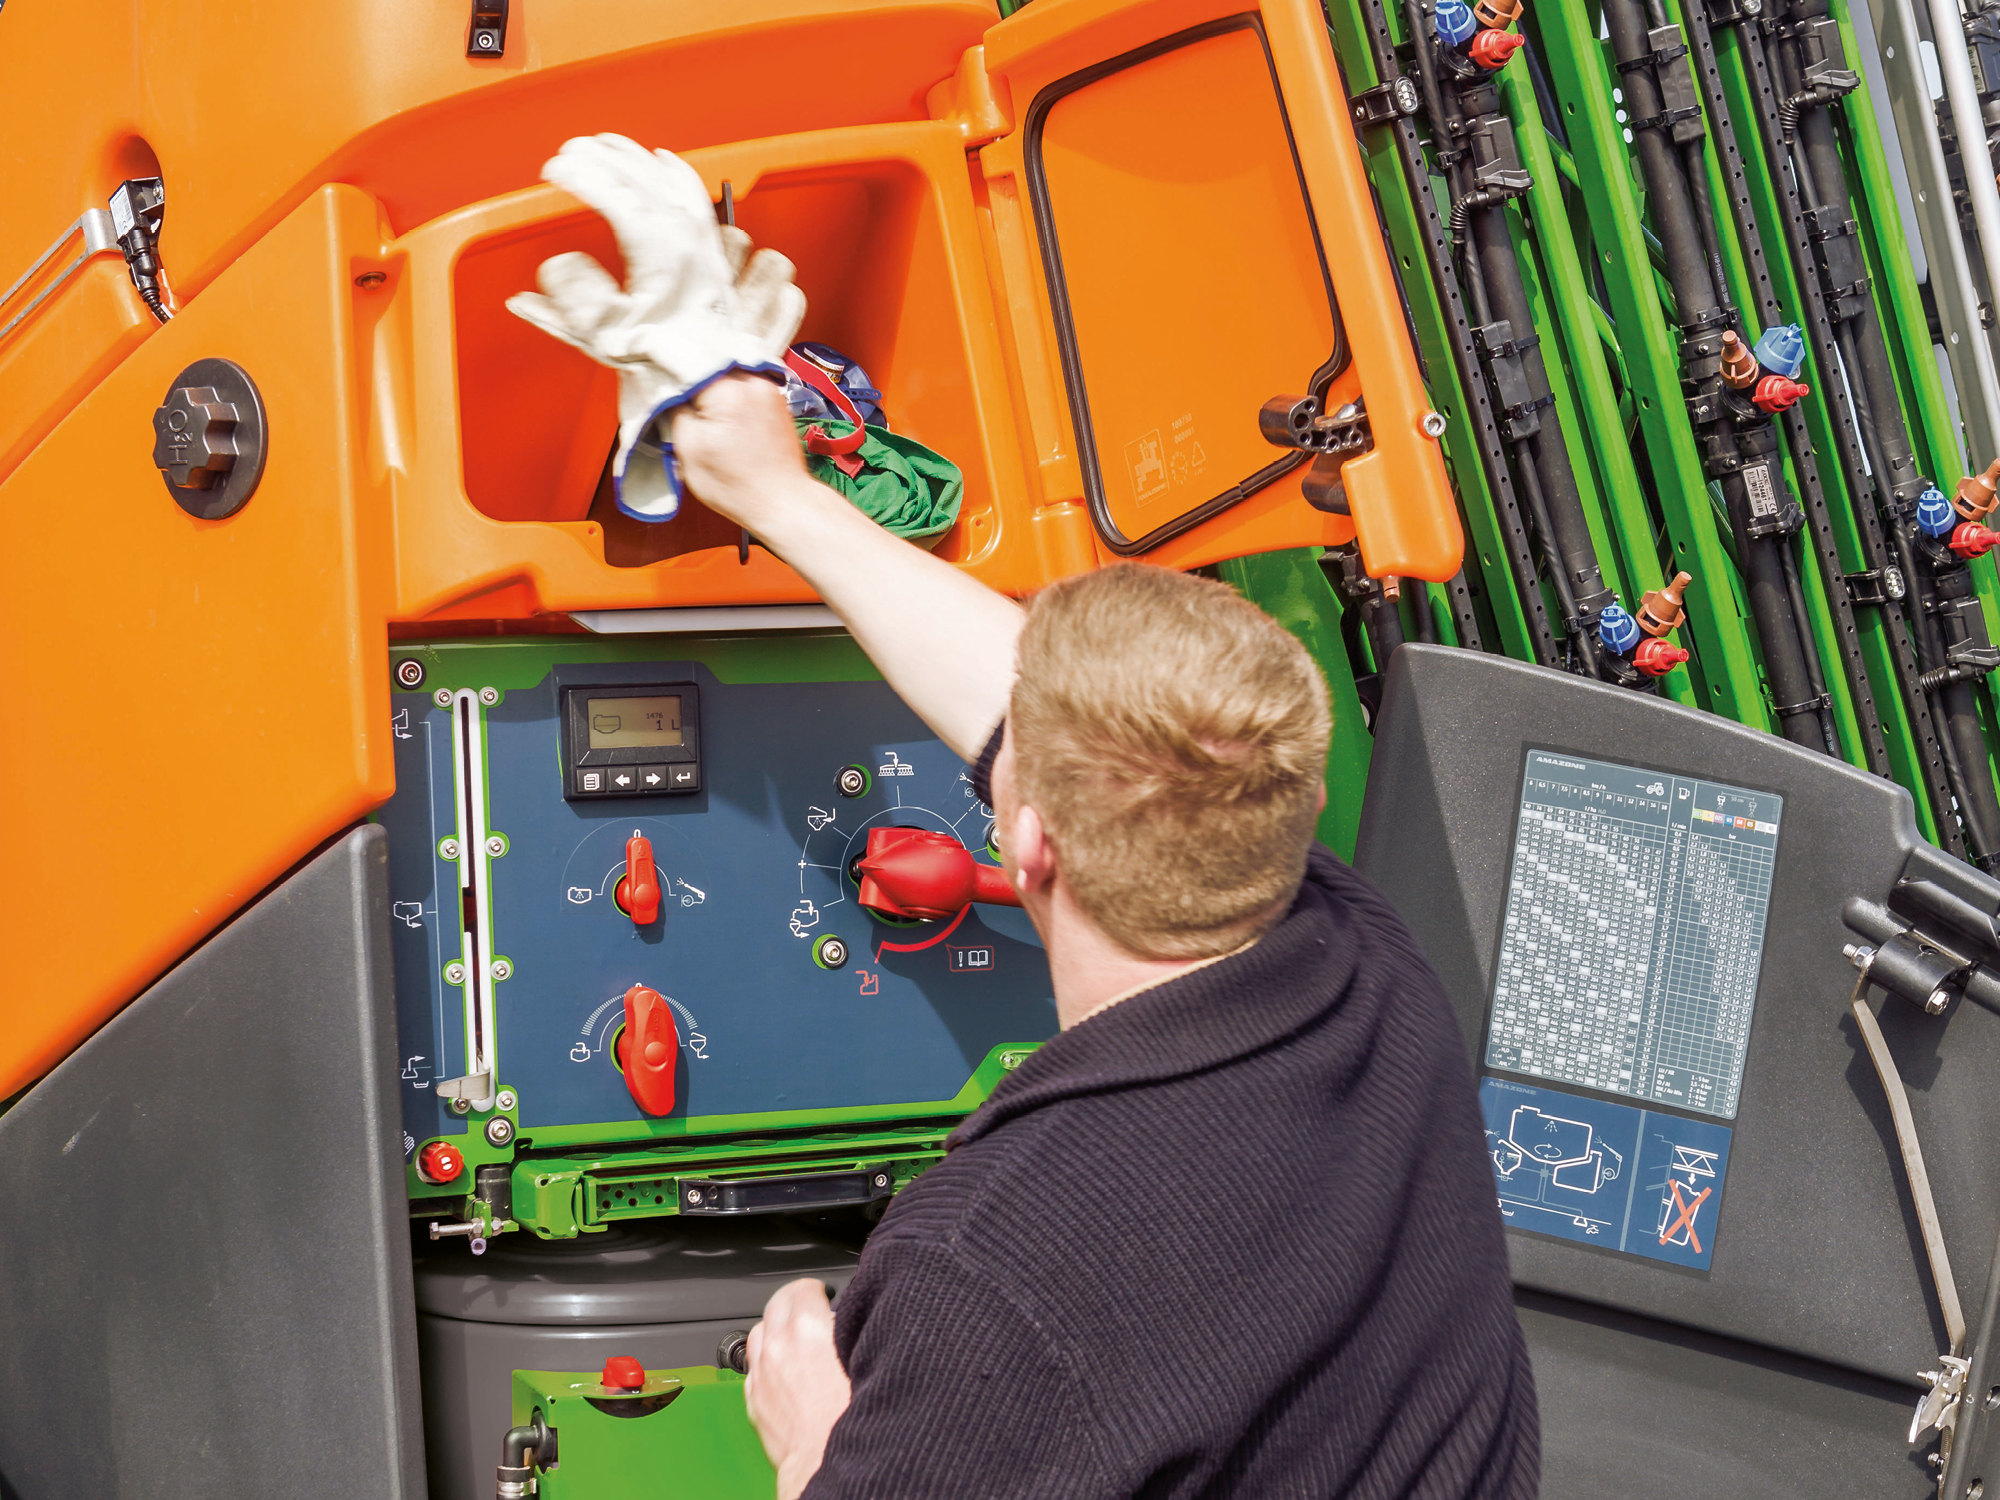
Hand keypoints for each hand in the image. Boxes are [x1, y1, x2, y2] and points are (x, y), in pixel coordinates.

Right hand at [675, 372, 814, 531]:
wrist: (782, 503)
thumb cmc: (738, 487)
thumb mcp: (689, 451)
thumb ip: (673, 411)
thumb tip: (666, 390)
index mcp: (728, 391)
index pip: (685, 360)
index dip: (664, 365)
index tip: (649, 368)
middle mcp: (752, 382)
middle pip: (708, 359)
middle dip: (687, 371)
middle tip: (668, 385)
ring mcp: (768, 389)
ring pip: (727, 369)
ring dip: (709, 379)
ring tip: (693, 397)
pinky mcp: (775, 400)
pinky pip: (745, 381)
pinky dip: (728, 388)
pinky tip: (717, 404)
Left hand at [743, 1279, 851, 1499]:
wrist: (828, 1462)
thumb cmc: (852, 1420)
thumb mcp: (863, 1358)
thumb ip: (850, 1330)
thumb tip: (846, 1320)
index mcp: (808, 1328)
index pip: (804, 1287)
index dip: (818, 1289)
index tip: (824, 1294)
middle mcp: (779, 1346)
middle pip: (776, 1304)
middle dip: (793, 1302)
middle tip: (808, 1307)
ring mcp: (762, 1373)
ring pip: (758, 1333)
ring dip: (775, 1329)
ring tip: (792, 1336)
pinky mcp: (754, 1399)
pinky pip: (752, 1366)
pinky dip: (764, 1360)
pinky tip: (780, 1368)